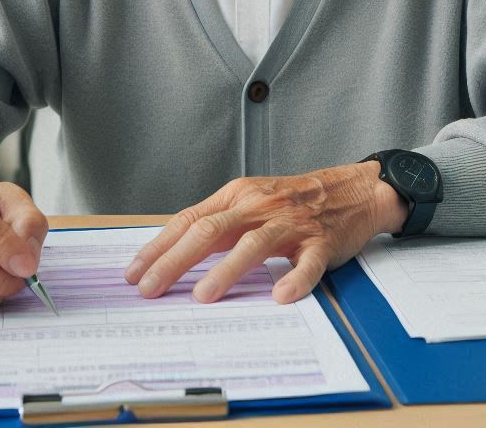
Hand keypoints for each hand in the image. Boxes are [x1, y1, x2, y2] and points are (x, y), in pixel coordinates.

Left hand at [124, 162, 406, 305]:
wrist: (351, 190)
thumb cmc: (294, 200)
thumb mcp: (251, 200)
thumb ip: (218, 221)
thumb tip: (172, 253)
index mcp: (238, 195)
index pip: (189, 220)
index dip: (159, 247)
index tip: (133, 272)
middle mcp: (259, 206)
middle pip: (211, 231)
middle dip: (175, 261)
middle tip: (150, 288)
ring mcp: (290, 223)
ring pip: (253, 244)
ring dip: (226, 270)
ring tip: (203, 295)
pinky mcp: (320, 241)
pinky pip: (307, 262)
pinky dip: (294, 279)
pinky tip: (281, 295)